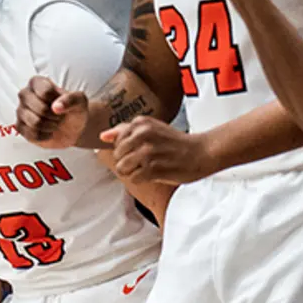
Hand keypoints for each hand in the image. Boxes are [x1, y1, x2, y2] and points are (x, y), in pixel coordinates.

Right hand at [16, 76, 89, 149]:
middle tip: (59, 116)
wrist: (71, 128)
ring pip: (35, 123)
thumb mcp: (80, 101)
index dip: (59, 102)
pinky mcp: (20, 127)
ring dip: (50, 126)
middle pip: (40, 108)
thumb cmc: (73, 110)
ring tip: (54, 123)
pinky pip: (32, 135)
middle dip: (55, 116)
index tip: (62, 104)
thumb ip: (72, 99)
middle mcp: (25, 94)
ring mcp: (20, 111)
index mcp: (37, 82)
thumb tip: (56, 107)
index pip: (46, 92)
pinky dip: (45, 136)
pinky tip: (47, 131)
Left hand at [100, 117, 219, 184]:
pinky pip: (133, 178)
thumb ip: (125, 130)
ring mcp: (147, 151)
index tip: (141, 151)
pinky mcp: (153, 168)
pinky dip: (141, 180)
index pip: (116, 142)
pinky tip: (153, 174)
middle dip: (127, 162)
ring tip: (147, 168)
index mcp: (140, 123)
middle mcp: (142, 135)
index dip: (126, 150)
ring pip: (122, 168)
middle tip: (145, 161)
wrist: (201, 152)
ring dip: (133, 172)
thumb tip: (102, 136)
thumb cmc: (175, 142)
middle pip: (117, 156)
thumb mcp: (150, 129)